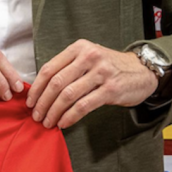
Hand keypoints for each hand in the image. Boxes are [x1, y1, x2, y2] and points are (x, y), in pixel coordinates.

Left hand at [27, 39, 158, 129]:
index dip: (36, 87)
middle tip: (36, 115)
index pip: (49, 68)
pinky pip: (83, 106)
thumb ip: (68, 67)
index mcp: (78, 48)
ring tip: (48, 121)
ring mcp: (101, 73)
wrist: (142, 70)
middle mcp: (88, 57)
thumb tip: (42, 89)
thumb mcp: (88, 57)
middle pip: (56, 83)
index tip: (30, 101)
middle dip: (43, 102)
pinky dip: (70, 116)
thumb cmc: (110, 66)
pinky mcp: (110, 90)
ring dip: (54, 111)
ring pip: (68, 95)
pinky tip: (63, 123)